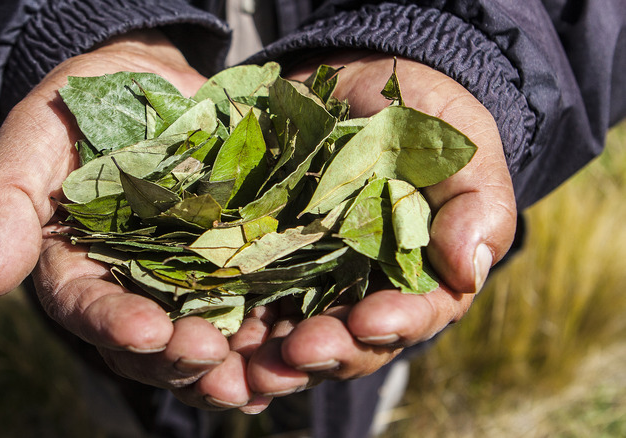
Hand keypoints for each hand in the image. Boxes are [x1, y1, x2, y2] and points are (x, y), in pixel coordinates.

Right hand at [0, 30, 269, 412]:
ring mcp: (185, 280)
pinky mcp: (233, 263)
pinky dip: (269, 335)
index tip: (145, 331)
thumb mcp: (34, 135)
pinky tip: (291, 349)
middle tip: (209, 357)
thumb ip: (4, 199)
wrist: (146, 84)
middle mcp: (130, 287)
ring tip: (257, 376)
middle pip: (148, 344)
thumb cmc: (81, 106)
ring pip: (202, 341)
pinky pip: (252, 308)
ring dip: (228, 366)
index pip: (86, 307)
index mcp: (74, 266)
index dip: (113, 324)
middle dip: (177, 357)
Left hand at [240, 53, 517, 394]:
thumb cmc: (420, 118)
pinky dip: (231, 331)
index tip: (368, 321)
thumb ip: (475, 204)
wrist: (354, 86)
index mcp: (418, 276)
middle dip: (326, 352)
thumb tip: (470, 269)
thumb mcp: (458, 147)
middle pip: (348, 343)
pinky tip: (212, 345)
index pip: (413, 315)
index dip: (393, 325)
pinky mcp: (262, 261)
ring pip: (293, 338)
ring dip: (274, 360)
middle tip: (299, 352)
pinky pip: (245, 304)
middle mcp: (362, 291)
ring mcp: (309, 280)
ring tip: (248, 369)